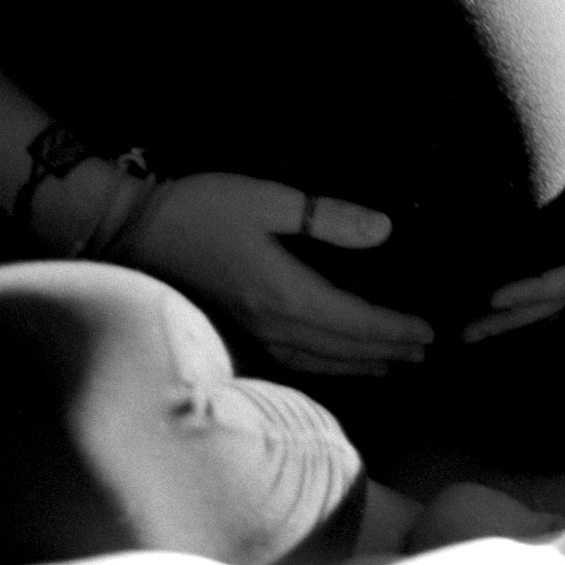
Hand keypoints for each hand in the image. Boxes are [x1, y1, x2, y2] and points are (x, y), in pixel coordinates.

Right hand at [117, 172, 434, 378]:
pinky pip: (291, 359)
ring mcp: (250, 332)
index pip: (354, 321)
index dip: (393, 328)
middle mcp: (271, 323)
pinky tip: (329, 362)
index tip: (428, 331)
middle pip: (341, 347)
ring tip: (389, 363)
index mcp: (285, 292)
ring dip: (357, 363)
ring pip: (317, 360)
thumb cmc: (204, 206)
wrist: (136, 229)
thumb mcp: (269, 200)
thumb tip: (383, 230)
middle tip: (423, 351)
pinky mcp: (235, 329)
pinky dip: (321, 365)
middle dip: (385, 350)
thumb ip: (327, 217)